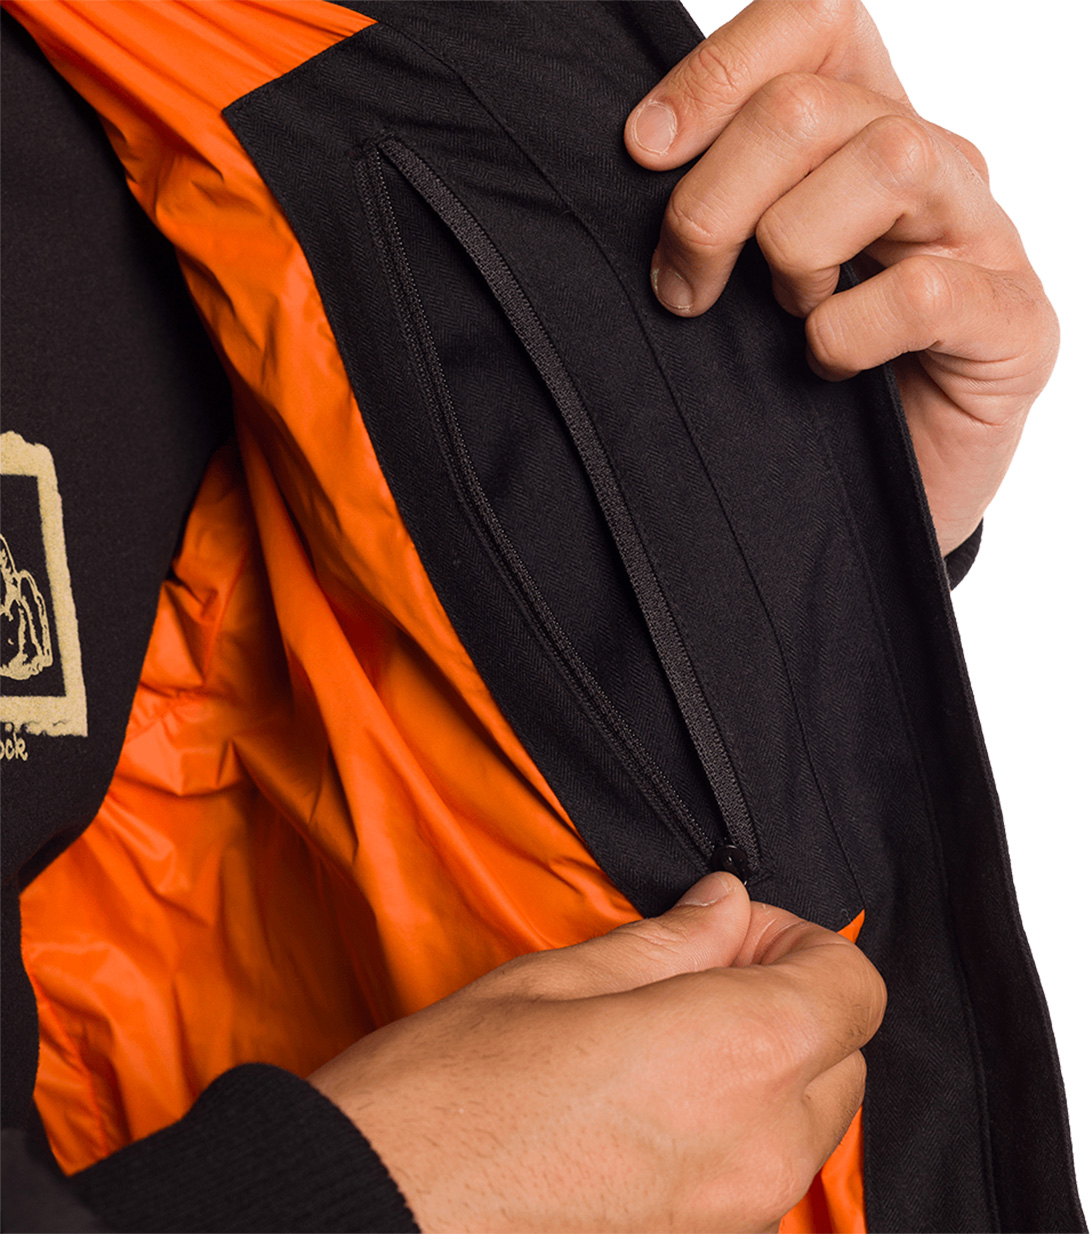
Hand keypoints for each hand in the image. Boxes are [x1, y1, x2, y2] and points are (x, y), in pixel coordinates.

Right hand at [310, 873, 885, 1232]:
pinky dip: (736, 1127)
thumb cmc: (450, 1096)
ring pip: (807, 1121)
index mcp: (737, 1055)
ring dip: (766, 1065)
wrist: (375, 1220)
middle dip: (788, 999)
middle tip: (693, 971)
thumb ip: (668, 944)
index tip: (730, 931)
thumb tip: (726, 906)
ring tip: (664, 1035)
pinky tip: (649, 1102)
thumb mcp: (556, 982)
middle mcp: (762, 1149)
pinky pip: (761, 1177)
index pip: (855, 986)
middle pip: (842, 1054)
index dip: (800, 940)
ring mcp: (738, 1219)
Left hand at [624, 0, 1058, 555]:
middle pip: (807, 106)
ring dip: (796, 253)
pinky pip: (925, 290)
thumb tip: (639, 156)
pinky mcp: (1013, 320)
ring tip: (787, 315)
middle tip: (683, 288)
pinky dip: (848, 334)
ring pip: (884, 160)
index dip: (716, 71)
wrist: (879, 486)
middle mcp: (930, 161)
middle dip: (713, 203)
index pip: (811, 20)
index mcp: (863, 127)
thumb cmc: (802, 374)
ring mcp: (982, 235)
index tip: (643, 151)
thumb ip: (716, 203)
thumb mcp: (742, 272)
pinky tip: (827, 366)